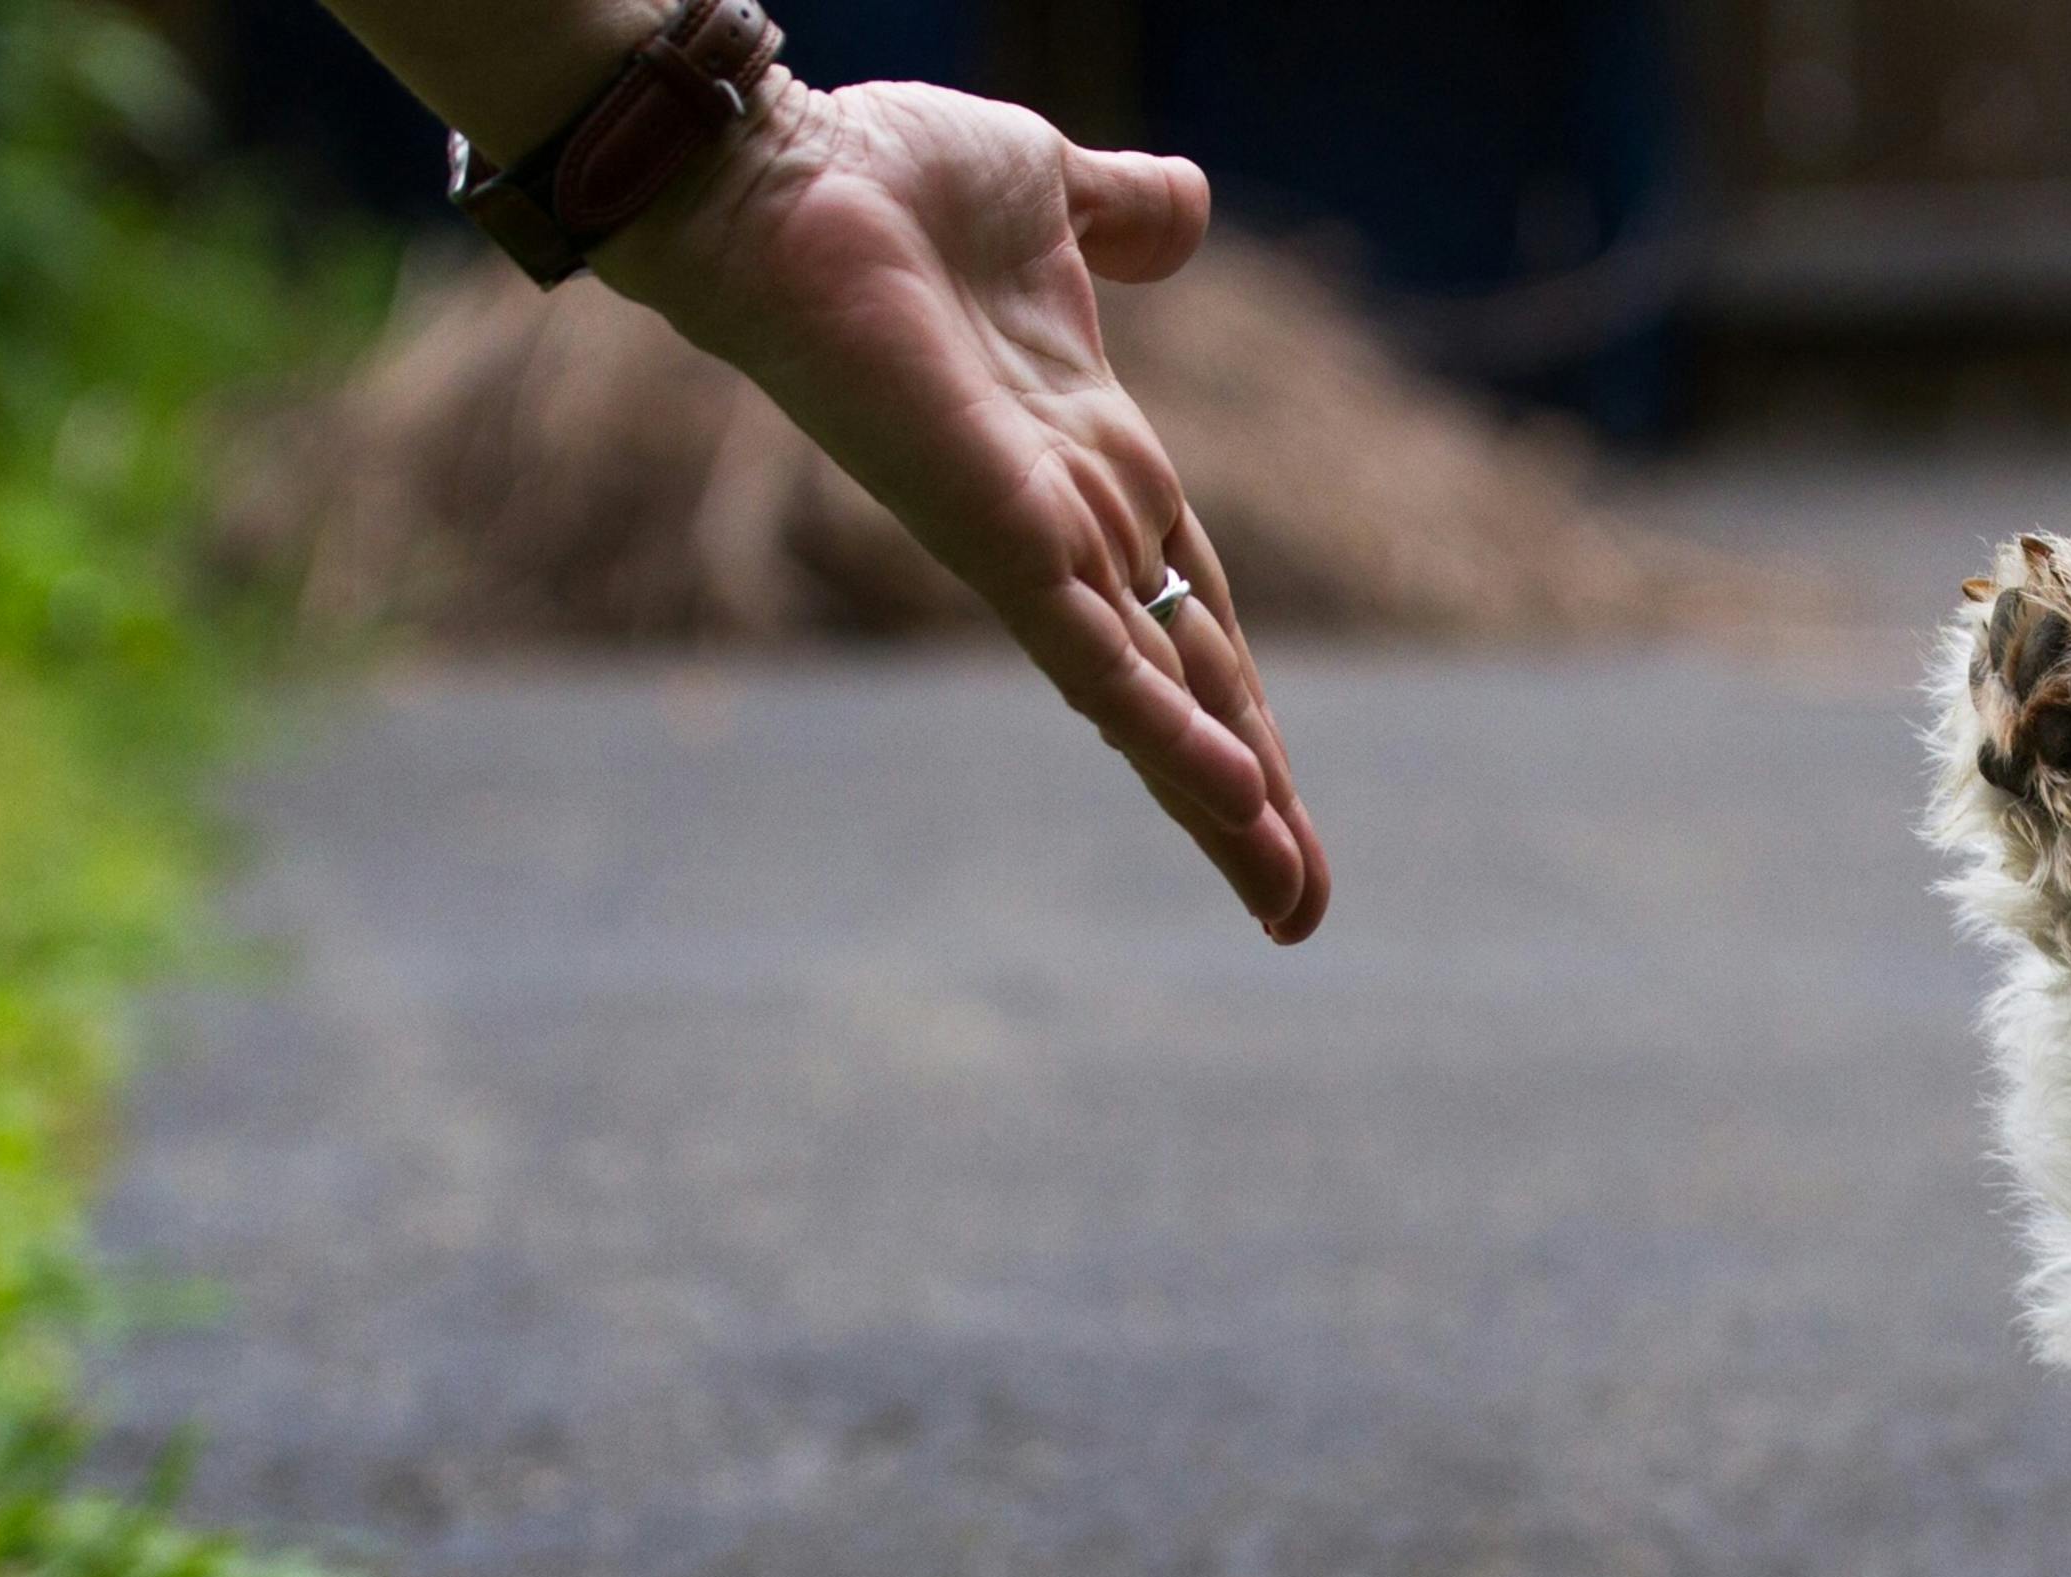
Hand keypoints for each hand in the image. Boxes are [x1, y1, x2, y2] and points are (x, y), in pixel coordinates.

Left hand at [597, 80, 1331, 941]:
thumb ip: (1121, 221)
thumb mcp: (1047, 193)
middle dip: (1250, 801)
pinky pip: (1098, 657)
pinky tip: (1230, 797)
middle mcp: (1071, 528)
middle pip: (1191, 688)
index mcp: (1097, 466)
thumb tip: (1181, 206)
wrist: (770, 172)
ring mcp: (1034, 545)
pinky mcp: (997, 542)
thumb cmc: (879, 175)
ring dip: (1227, 804)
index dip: (1246, 704)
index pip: (1196, 615)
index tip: (1280, 797)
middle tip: (1299, 910)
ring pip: (1158, 702)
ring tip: (1287, 903)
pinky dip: (1164, 730)